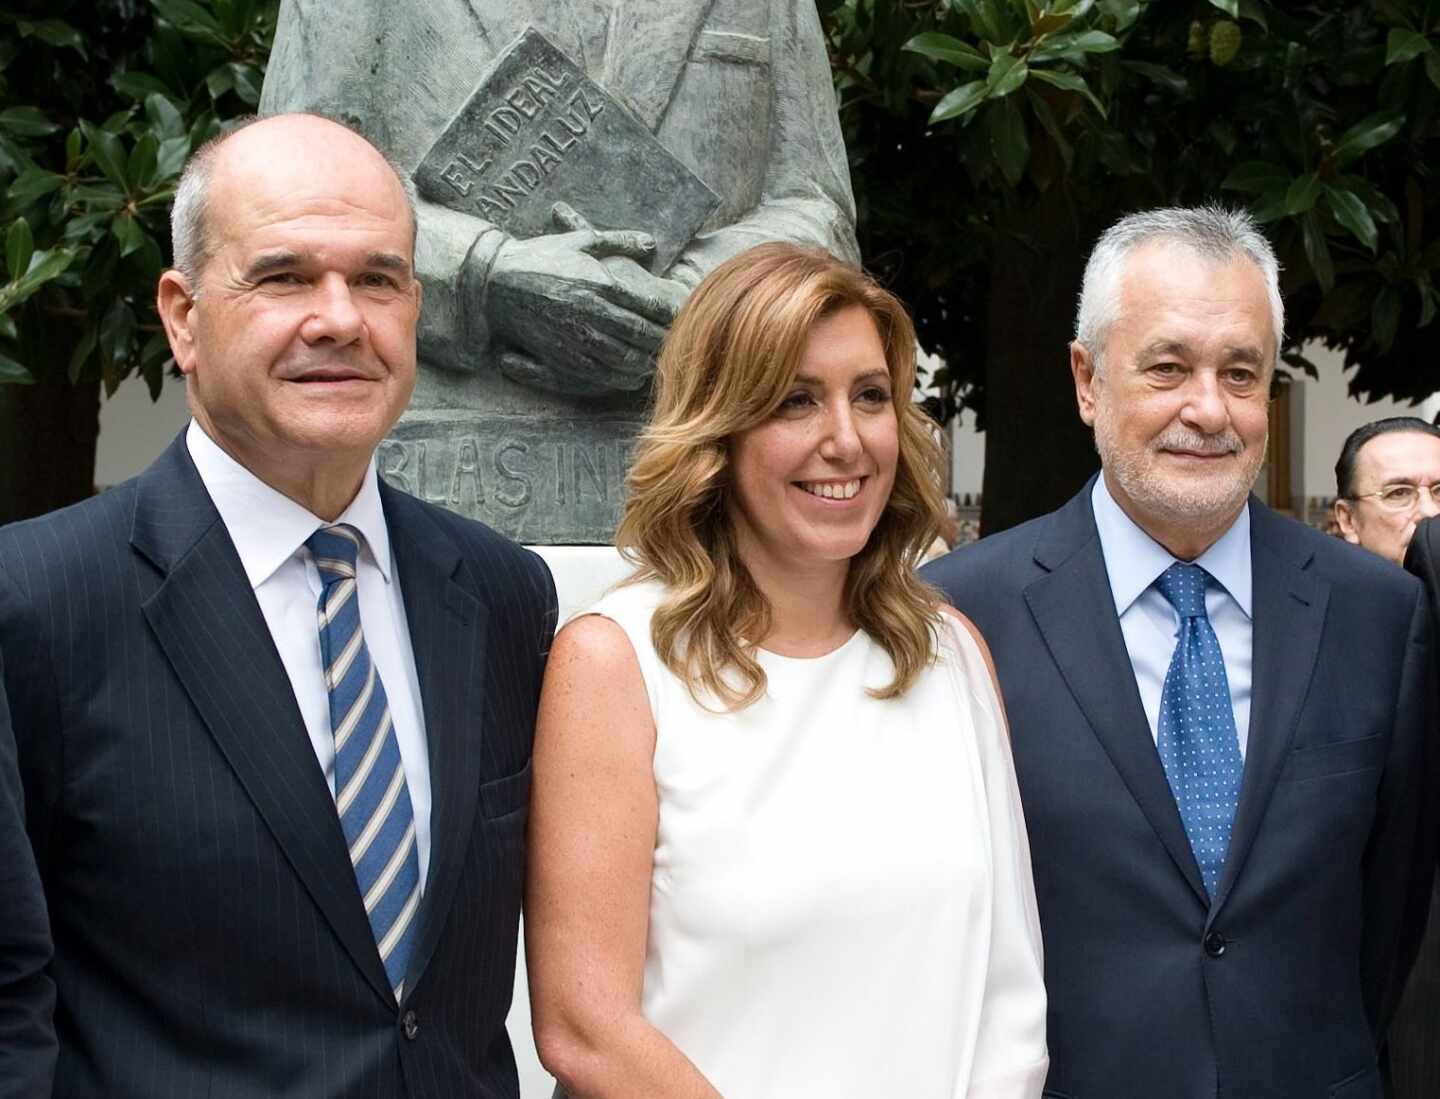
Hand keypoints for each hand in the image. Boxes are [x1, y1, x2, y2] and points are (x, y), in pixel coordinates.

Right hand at [487, 203, 687, 396]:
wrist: (495, 283)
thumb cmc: (539, 257)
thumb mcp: (579, 241)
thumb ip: (618, 241)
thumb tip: (651, 245)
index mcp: (601, 283)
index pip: (649, 304)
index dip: (670, 314)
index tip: (681, 316)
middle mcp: (593, 312)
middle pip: (642, 335)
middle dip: (662, 341)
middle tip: (676, 343)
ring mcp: (578, 337)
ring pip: (626, 358)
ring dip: (646, 362)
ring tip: (657, 360)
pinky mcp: (563, 357)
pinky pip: (602, 375)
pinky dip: (623, 377)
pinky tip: (632, 375)